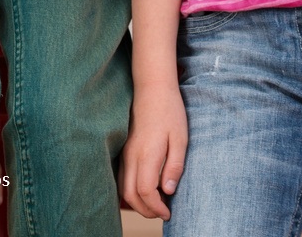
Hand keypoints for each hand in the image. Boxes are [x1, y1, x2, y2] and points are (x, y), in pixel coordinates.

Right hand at [121, 82, 186, 219]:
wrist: (152, 88)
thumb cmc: (169, 111)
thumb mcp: (180, 139)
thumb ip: (174, 167)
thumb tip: (167, 191)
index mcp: (146, 154)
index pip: (145, 191)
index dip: (156, 208)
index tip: (168, 213)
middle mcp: (131, 155)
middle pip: (130, 194)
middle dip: (145, 210)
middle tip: (162, 213)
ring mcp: (124, 151)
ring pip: (122, 187)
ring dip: (136, 202)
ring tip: (155, 204)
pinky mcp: (123, 148)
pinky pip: (121, 176)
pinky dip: (130, 190)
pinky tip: (144, 189)